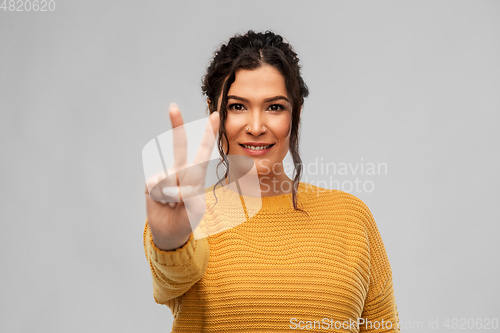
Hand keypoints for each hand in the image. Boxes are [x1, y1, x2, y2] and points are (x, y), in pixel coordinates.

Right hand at [144, 103, 219, 250]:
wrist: (169, 232)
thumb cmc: (187, 219)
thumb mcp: (195, 209)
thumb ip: (188, 195)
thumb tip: (172, 184)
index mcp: (196, 175)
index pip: (203, 151)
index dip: (209, 134)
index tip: (214, 115)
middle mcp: (180, 171)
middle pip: (178, 146)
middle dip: (176, 125)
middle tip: (173, 106)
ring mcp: (165, 176)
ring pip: (168, 179)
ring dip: (171, 197)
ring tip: (172, 205)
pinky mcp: (151, 183)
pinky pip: (156, 186)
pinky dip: (160, 198)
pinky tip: (162, 203)